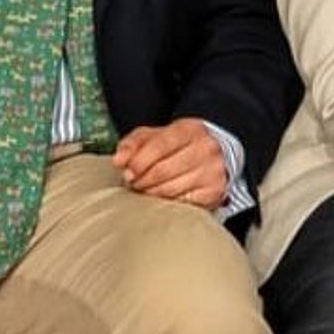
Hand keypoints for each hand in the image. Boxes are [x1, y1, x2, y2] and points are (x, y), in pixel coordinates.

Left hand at [112, 118, 228, 210]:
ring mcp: (212, 171)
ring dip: (152, 193)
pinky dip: (167, 203)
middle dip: (142, 180)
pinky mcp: (214, 192)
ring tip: (146, 189)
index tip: (127, 172)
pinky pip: (182, 204)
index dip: (139, 161)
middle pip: (163, 170)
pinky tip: (163, 198)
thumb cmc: (176, 147)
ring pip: (170, 189)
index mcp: (191, 129)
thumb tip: (119, 160)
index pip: (160, 144)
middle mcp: (206, 148)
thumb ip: (133, 144)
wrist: (212, 157)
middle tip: (134, 183)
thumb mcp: (154, 137)